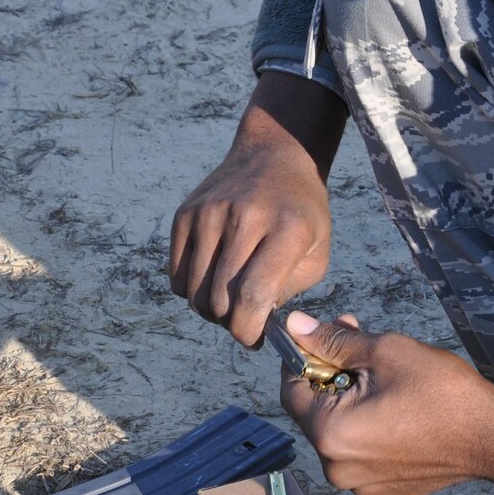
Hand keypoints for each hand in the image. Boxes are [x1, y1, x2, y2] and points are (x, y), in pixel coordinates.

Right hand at [169, 73, 346, 345]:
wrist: (273, 157)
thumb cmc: (301, 213)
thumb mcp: (316, 253)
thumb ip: (287, 293)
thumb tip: (252, 324)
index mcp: (287, 229)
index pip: (252, 294)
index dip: (247, 329)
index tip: (254, 338)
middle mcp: (243, 217)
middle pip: (219, 297)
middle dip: (230, 322)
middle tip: (244, 318)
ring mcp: (208, 213)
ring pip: (193, 291)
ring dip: (209, 309)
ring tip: (229, 301)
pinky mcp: (185, 214)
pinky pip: (177, 275)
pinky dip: (191, 290)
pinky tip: (212, 280)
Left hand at [279, 311, 493, 494]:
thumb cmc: (442, 392)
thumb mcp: (384, 352)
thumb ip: (333, 341)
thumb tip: (295, 325)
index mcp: (329, 434)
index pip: (290, 389)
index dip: (303, 358)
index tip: (325, 337)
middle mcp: (336, 468)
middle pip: (317, 413)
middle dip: (333, 378)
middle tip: (363, 349)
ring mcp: (361, 486)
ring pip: (340, 436)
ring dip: (353, 405)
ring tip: (387, 383)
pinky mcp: (385, 494)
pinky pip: (363, 457)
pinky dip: (372, 434)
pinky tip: (401, 415)